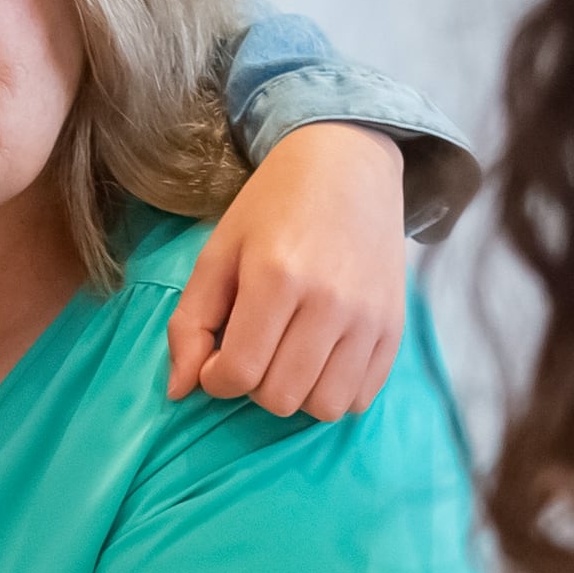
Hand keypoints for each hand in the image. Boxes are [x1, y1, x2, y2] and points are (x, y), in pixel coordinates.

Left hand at [172, 121, 410, 417]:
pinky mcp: (395, 326)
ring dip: (297, 394)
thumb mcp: (219, 251)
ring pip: (325, 408)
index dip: (216, 378)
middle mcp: (329, 302)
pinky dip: (335, 391)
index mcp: (276, 277)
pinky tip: (321, 359)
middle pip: (280, 398)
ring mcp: (369, 317)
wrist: (348, 164)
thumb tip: (178, 391)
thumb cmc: (273, 206)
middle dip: (254, 385)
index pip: (239, 372)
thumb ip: (190, 322)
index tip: (218, 356)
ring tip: (288, 356)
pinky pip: (362, 398)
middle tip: (254, 348)